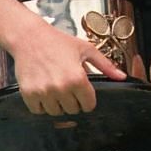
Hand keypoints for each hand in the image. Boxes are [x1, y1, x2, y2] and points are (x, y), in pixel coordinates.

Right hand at [10, 22, 126, 115]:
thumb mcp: (86, 50)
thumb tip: (122, 77)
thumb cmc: (59, 42)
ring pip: (56, 112)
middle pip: (73, 110)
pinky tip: (45, 92)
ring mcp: (43, 92)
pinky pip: (38, 111)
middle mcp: (60, 87)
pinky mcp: (28, 94)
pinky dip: (42, 105)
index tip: (84, 94)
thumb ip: (106, 65)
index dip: (88, 100)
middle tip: (70, 89)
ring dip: (58, 104)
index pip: (88, 105)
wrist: (29, 37)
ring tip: (57, 89)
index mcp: (77, 78)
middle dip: (74, 102)